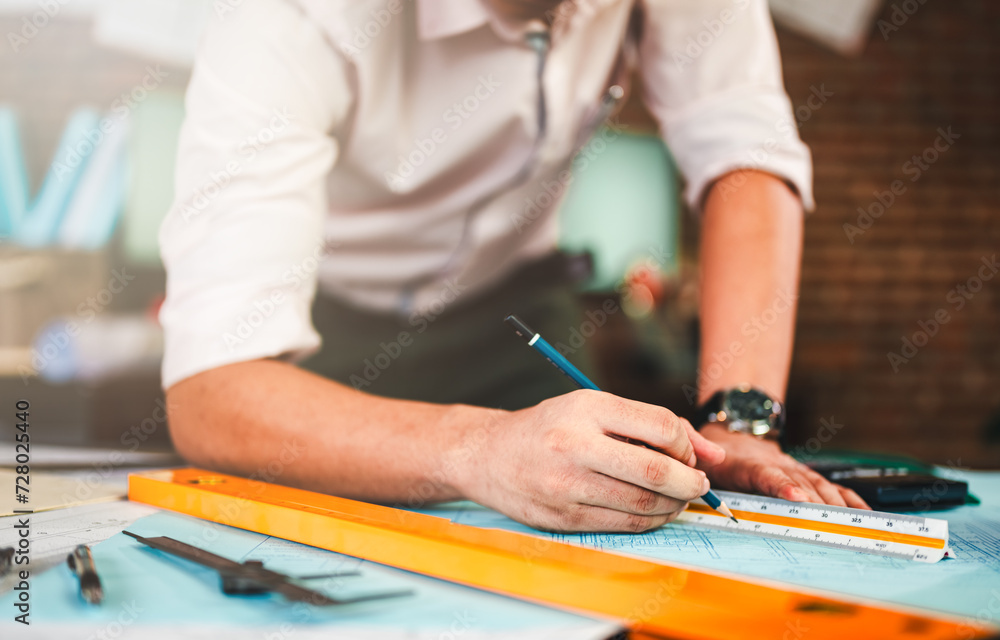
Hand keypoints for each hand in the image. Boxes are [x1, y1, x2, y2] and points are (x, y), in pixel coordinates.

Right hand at [455, 390, 726, 532]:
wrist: (487, 455)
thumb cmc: (548, 427)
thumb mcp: (593, 407)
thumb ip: (651, 424)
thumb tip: (711, 454)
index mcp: (586, 408)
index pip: (660, 426)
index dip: (688, 445)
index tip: (691, 454)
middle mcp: (575, 445)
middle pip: (656, 471)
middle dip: (691, 483)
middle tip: (698, 485)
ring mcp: (567, 484)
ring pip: (644, 504)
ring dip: (674, 506)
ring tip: (678, 498)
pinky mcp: (564, 516)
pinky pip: (623, 524)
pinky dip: (650, 520)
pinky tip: (654, 511)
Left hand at [697, 424, 869, 508]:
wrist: (735, 434)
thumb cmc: (717, 457)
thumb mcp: (702, 459)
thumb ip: (700, 469)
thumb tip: (701, 479)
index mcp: (749, 465)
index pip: (768, 475)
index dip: (783, 486)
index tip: (797, 497)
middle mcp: (778, 465)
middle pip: (801, 484)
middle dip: (818, 504)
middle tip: (833, 524)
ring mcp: (795, 469)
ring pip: (820, 485)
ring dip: (836, 504)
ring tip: (851, 524)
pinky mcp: (807, 475)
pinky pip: (832, 487)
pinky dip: (849, 500)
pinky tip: (865, 514)